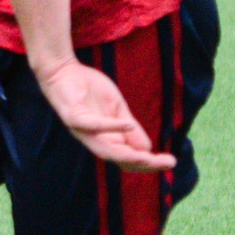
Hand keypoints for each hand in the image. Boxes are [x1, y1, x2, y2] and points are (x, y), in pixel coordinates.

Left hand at [34, 58, 177, 171]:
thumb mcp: (117, 109)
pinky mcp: (73, 116)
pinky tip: (128, 124)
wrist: (62, 70)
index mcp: (106, 139)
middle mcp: (95, 140)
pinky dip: (110, 126)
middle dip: (145, 164)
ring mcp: (83, 130)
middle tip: (168, 163)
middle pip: (121, 160)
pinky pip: (92, 124)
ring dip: (128, 154)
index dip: (150, 163)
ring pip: (106, 150)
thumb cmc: (89, 90)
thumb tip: (148, 149)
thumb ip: (131, 128)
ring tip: (149, 157)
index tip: (172, 162)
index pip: (129, 159)